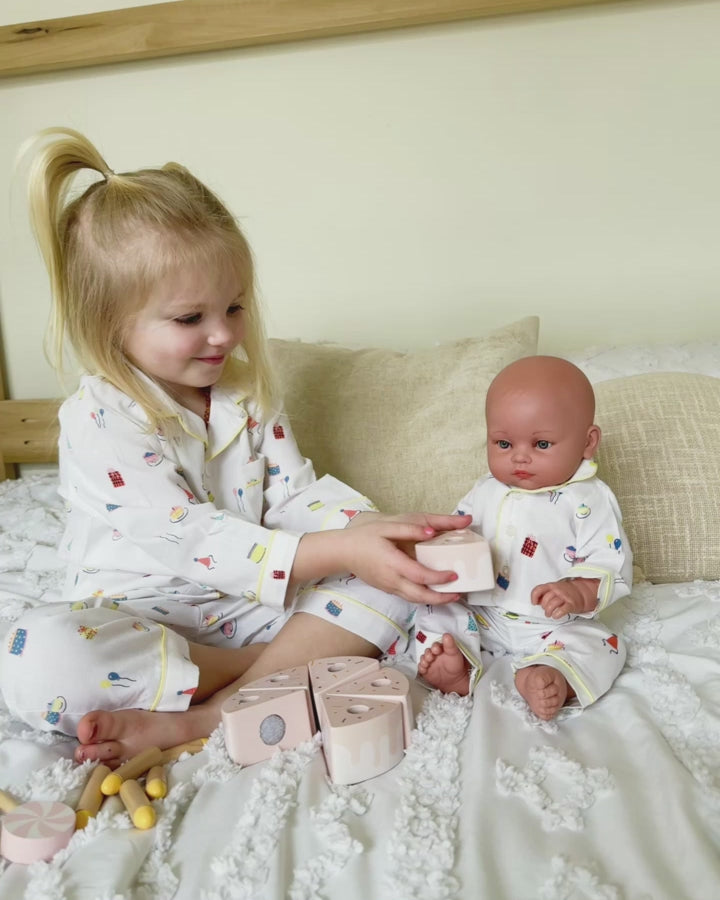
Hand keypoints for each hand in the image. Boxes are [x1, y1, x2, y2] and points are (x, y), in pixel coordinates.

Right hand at [292, 512, 471, 604]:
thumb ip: (409, 530)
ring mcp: (388, 586)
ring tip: (451, 595)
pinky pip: (408, 596)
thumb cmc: (364, 537)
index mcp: (393, 563)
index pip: (420, 575)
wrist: (342, 552)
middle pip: (420, 596)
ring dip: (434, 600)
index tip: (454, 575)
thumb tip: (431, 532)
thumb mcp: (386, 527)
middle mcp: (391, 579)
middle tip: (459, 593)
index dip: (438, 578)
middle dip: (441, 598)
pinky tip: (432, 591)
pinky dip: (423, 597)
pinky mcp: (386, 588)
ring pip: (414, 599)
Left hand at [530, 578, 599, 618]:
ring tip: (549, 614)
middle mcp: (557, 590)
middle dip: (543, 607)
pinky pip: (562, 610)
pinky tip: (556, 616)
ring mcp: (564, 597)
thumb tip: (536, 601)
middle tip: (545, 610)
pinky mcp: (571, 604)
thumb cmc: (565, 592)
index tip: (534, 603)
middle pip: (546, 599)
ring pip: (552, 605)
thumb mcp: (554, 589)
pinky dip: (556, 615)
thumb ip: (545, 593)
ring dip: (548, 612)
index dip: (534, 597)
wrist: (581, 592)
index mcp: (551, 586)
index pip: (539, 589)